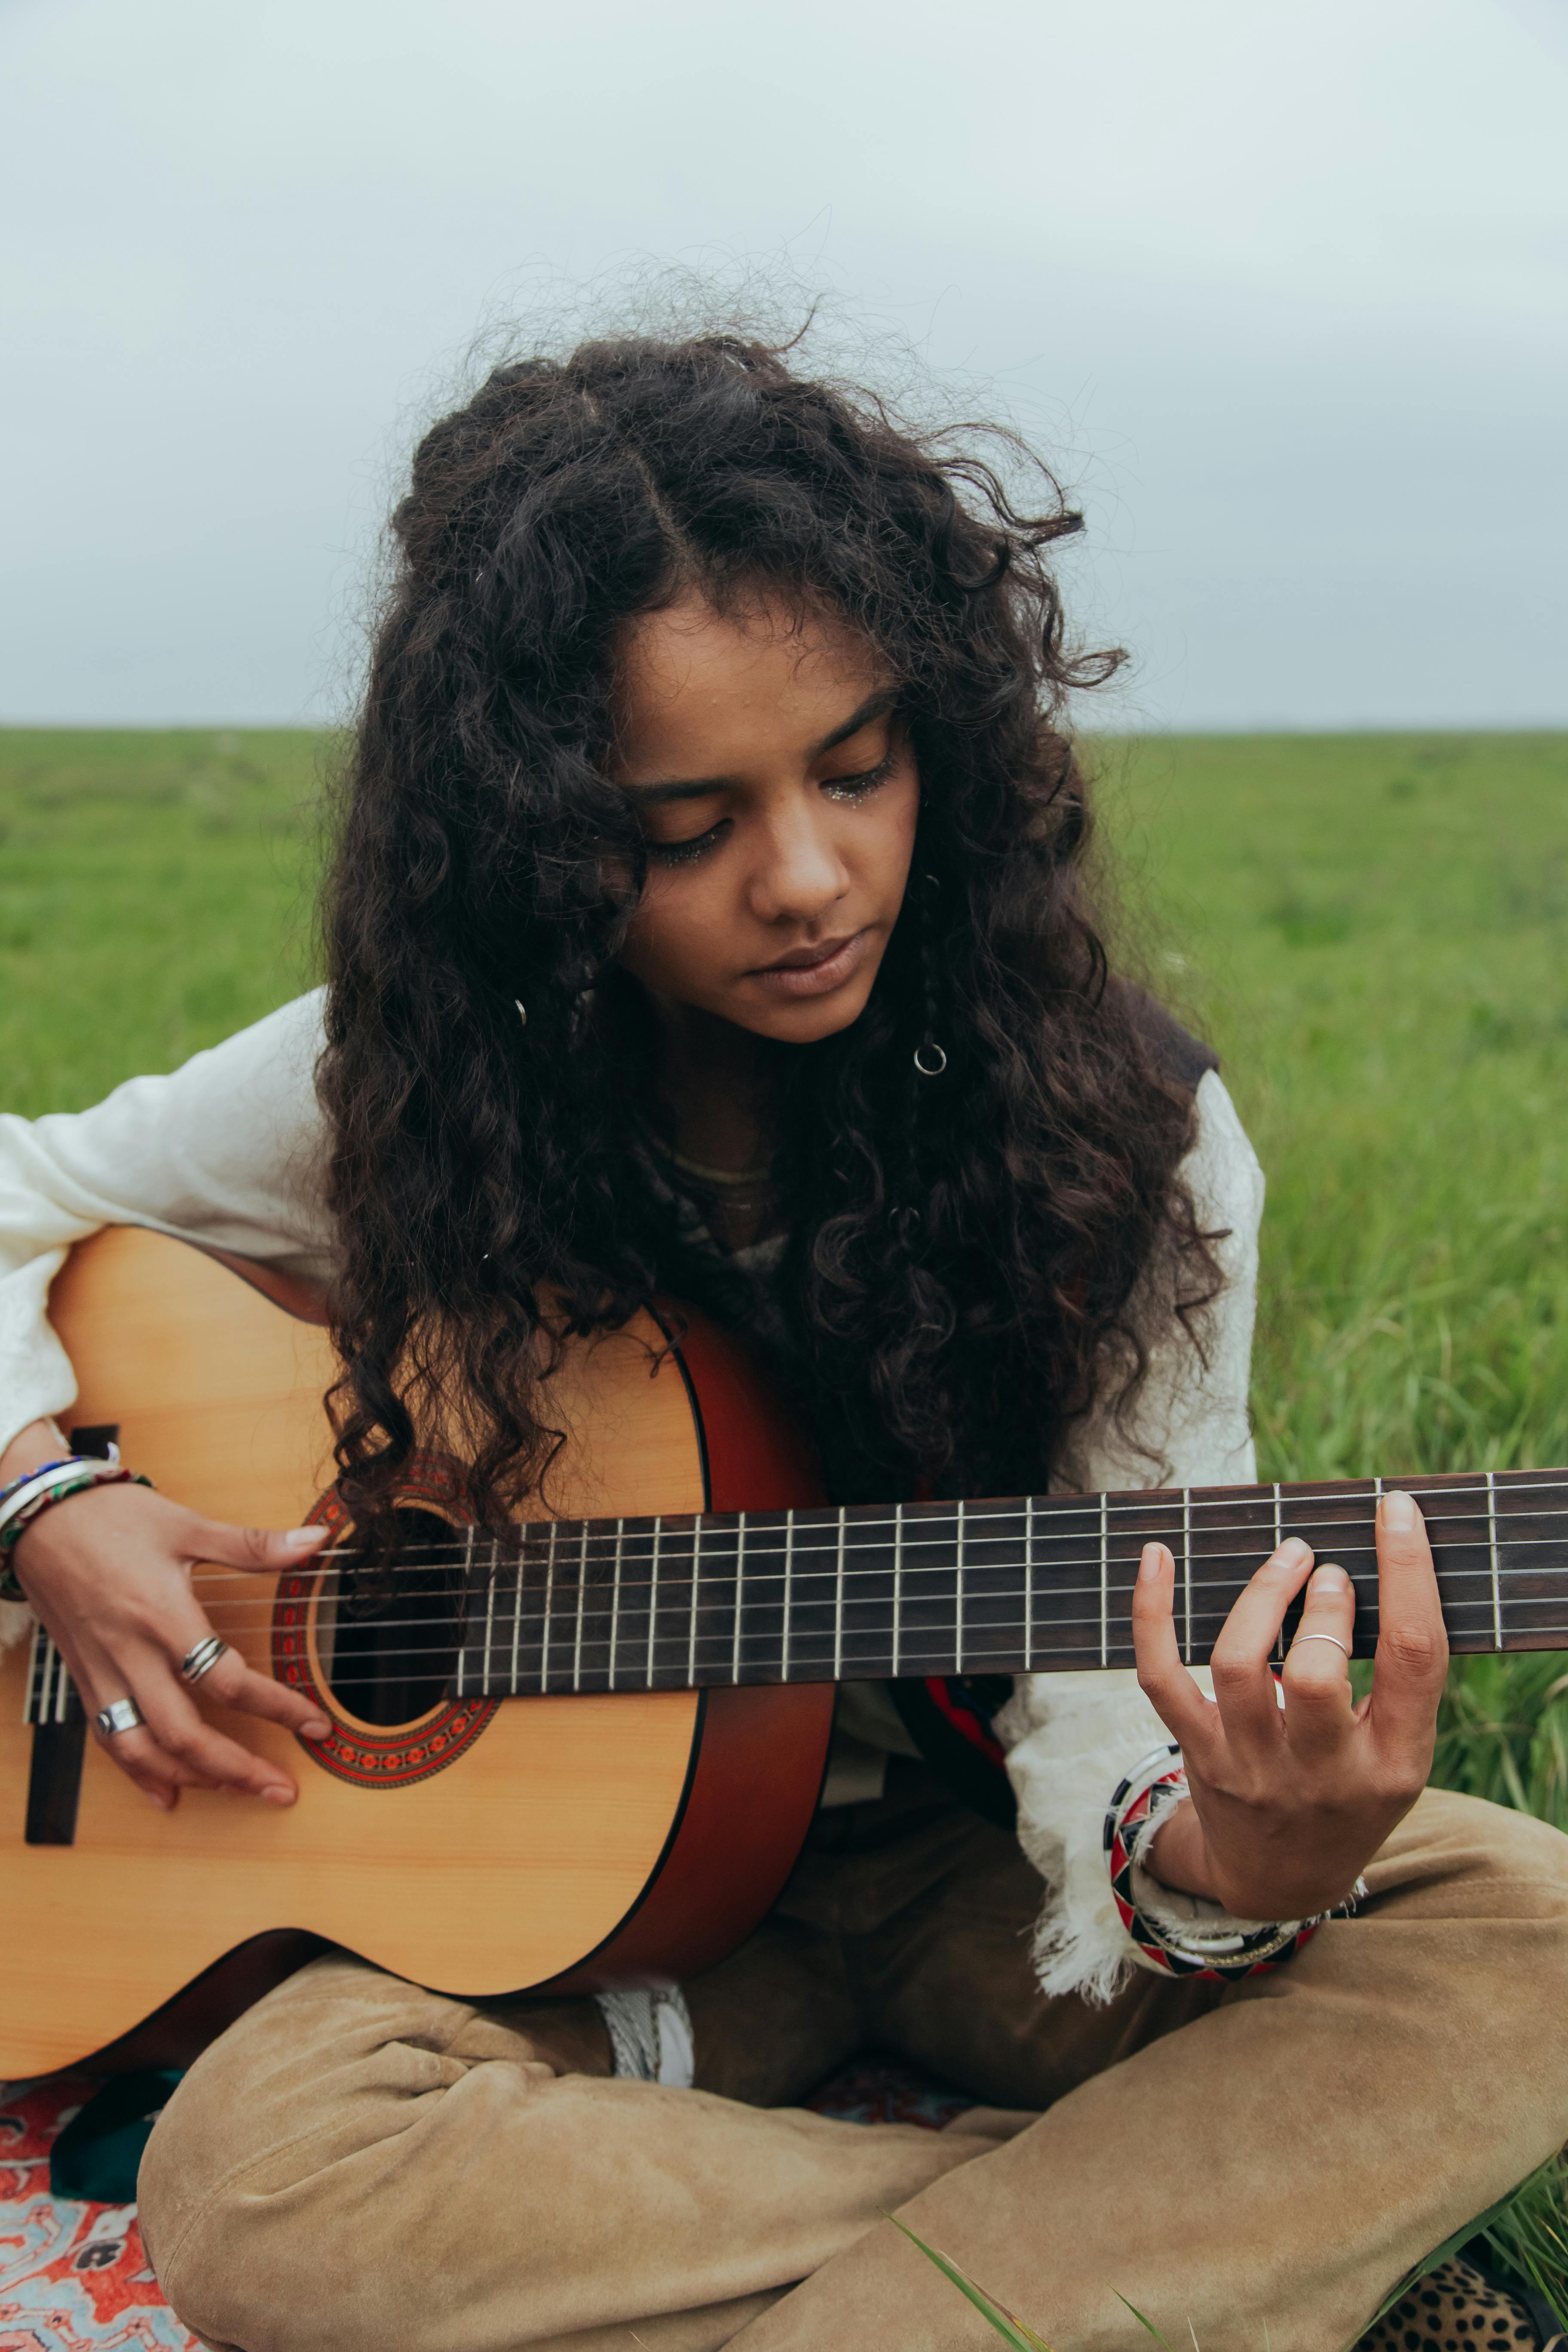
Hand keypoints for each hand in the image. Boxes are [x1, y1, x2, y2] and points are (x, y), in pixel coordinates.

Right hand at [11, 1472, 331, 1809]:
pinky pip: (108, 1737)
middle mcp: (130, 1653)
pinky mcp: (84, 1677)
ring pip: (141, 1748)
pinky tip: (164, 1791)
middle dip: (236, 1769)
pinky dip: (138, 1770)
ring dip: (189, 1778)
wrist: (39, 1517)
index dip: (277, 1707)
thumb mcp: (187, 1524)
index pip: (226, 1680)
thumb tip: (316, 1539)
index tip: (315, 1724)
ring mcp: (103, 1671)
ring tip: (232, 1790)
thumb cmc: (111, 1517)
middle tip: (280, 1788)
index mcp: (162, 1616)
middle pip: (183, 1734)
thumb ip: (254, 1545)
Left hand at [1130, 1489, 1446, 1918]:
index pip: (1412, 1659)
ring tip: (1287, 1559)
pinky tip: (1157, 1558)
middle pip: (1317, 1675)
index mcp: (1394, 1763)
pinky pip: (1162, 1678)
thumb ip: (1397, 1679)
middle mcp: (1323, 1772)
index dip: (1407, 1575)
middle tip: (1326, 1571)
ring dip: (1261, 1597)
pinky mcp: (1198, 1756)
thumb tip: (1377, 1564)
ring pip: (1240, 1668)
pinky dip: (1152, 1614)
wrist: (1282, 1882)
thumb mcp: (1399, 1752)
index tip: (1394, 1512)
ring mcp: (1253, 1768)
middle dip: (1323, 1606)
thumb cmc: (1351, 1791)